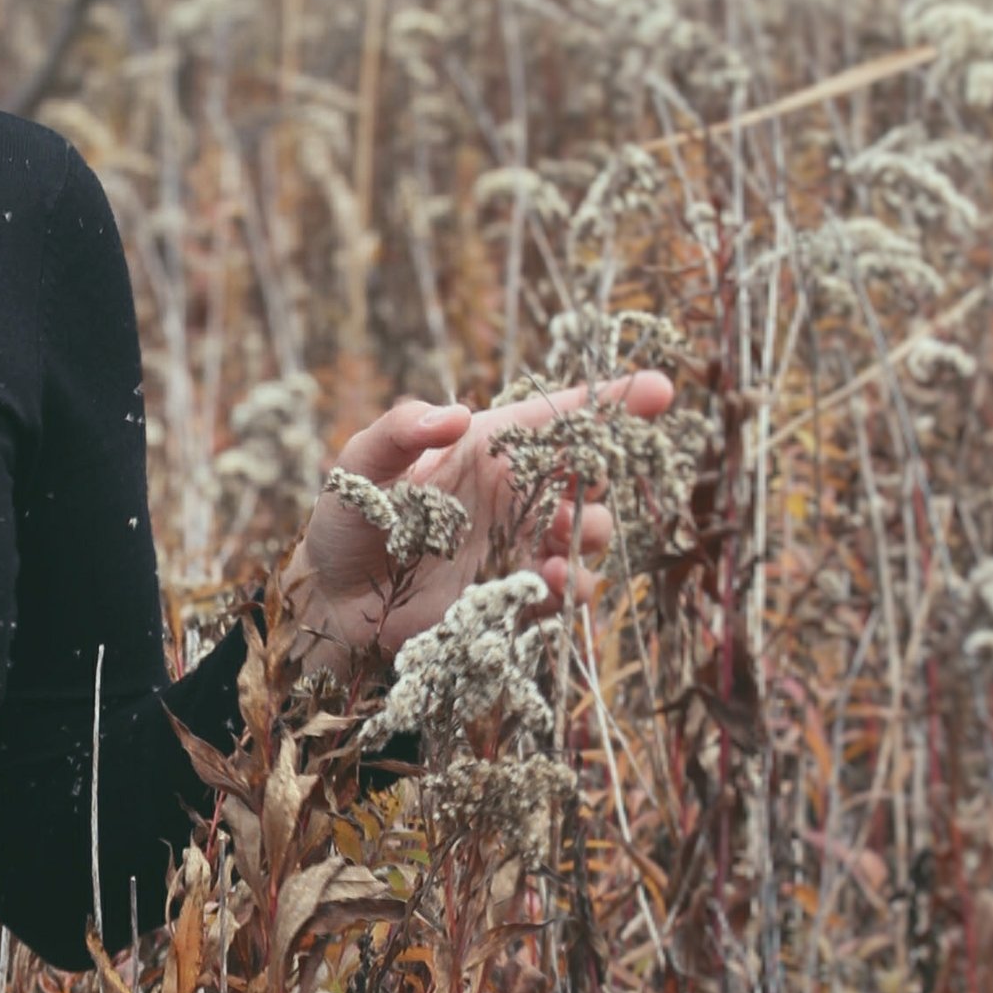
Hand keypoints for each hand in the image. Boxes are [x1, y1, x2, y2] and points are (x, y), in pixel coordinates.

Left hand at [280, 370, 670, 672]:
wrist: (330, 600)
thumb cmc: (347, 519)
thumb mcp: (362, 464)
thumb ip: (399, 431)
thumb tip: (452, 414)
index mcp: (490, 448)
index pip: (561, 417)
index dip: (615, 401)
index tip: (662, 392)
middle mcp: (516, 494)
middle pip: (591, 476)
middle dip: (604, 479)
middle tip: (579, 495)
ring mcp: (519, 546)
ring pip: (587, 536)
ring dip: (589, 537)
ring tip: (560, 546)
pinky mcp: (513, 597)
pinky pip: (561, 593)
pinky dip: (566, 589)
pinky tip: (543, 584)